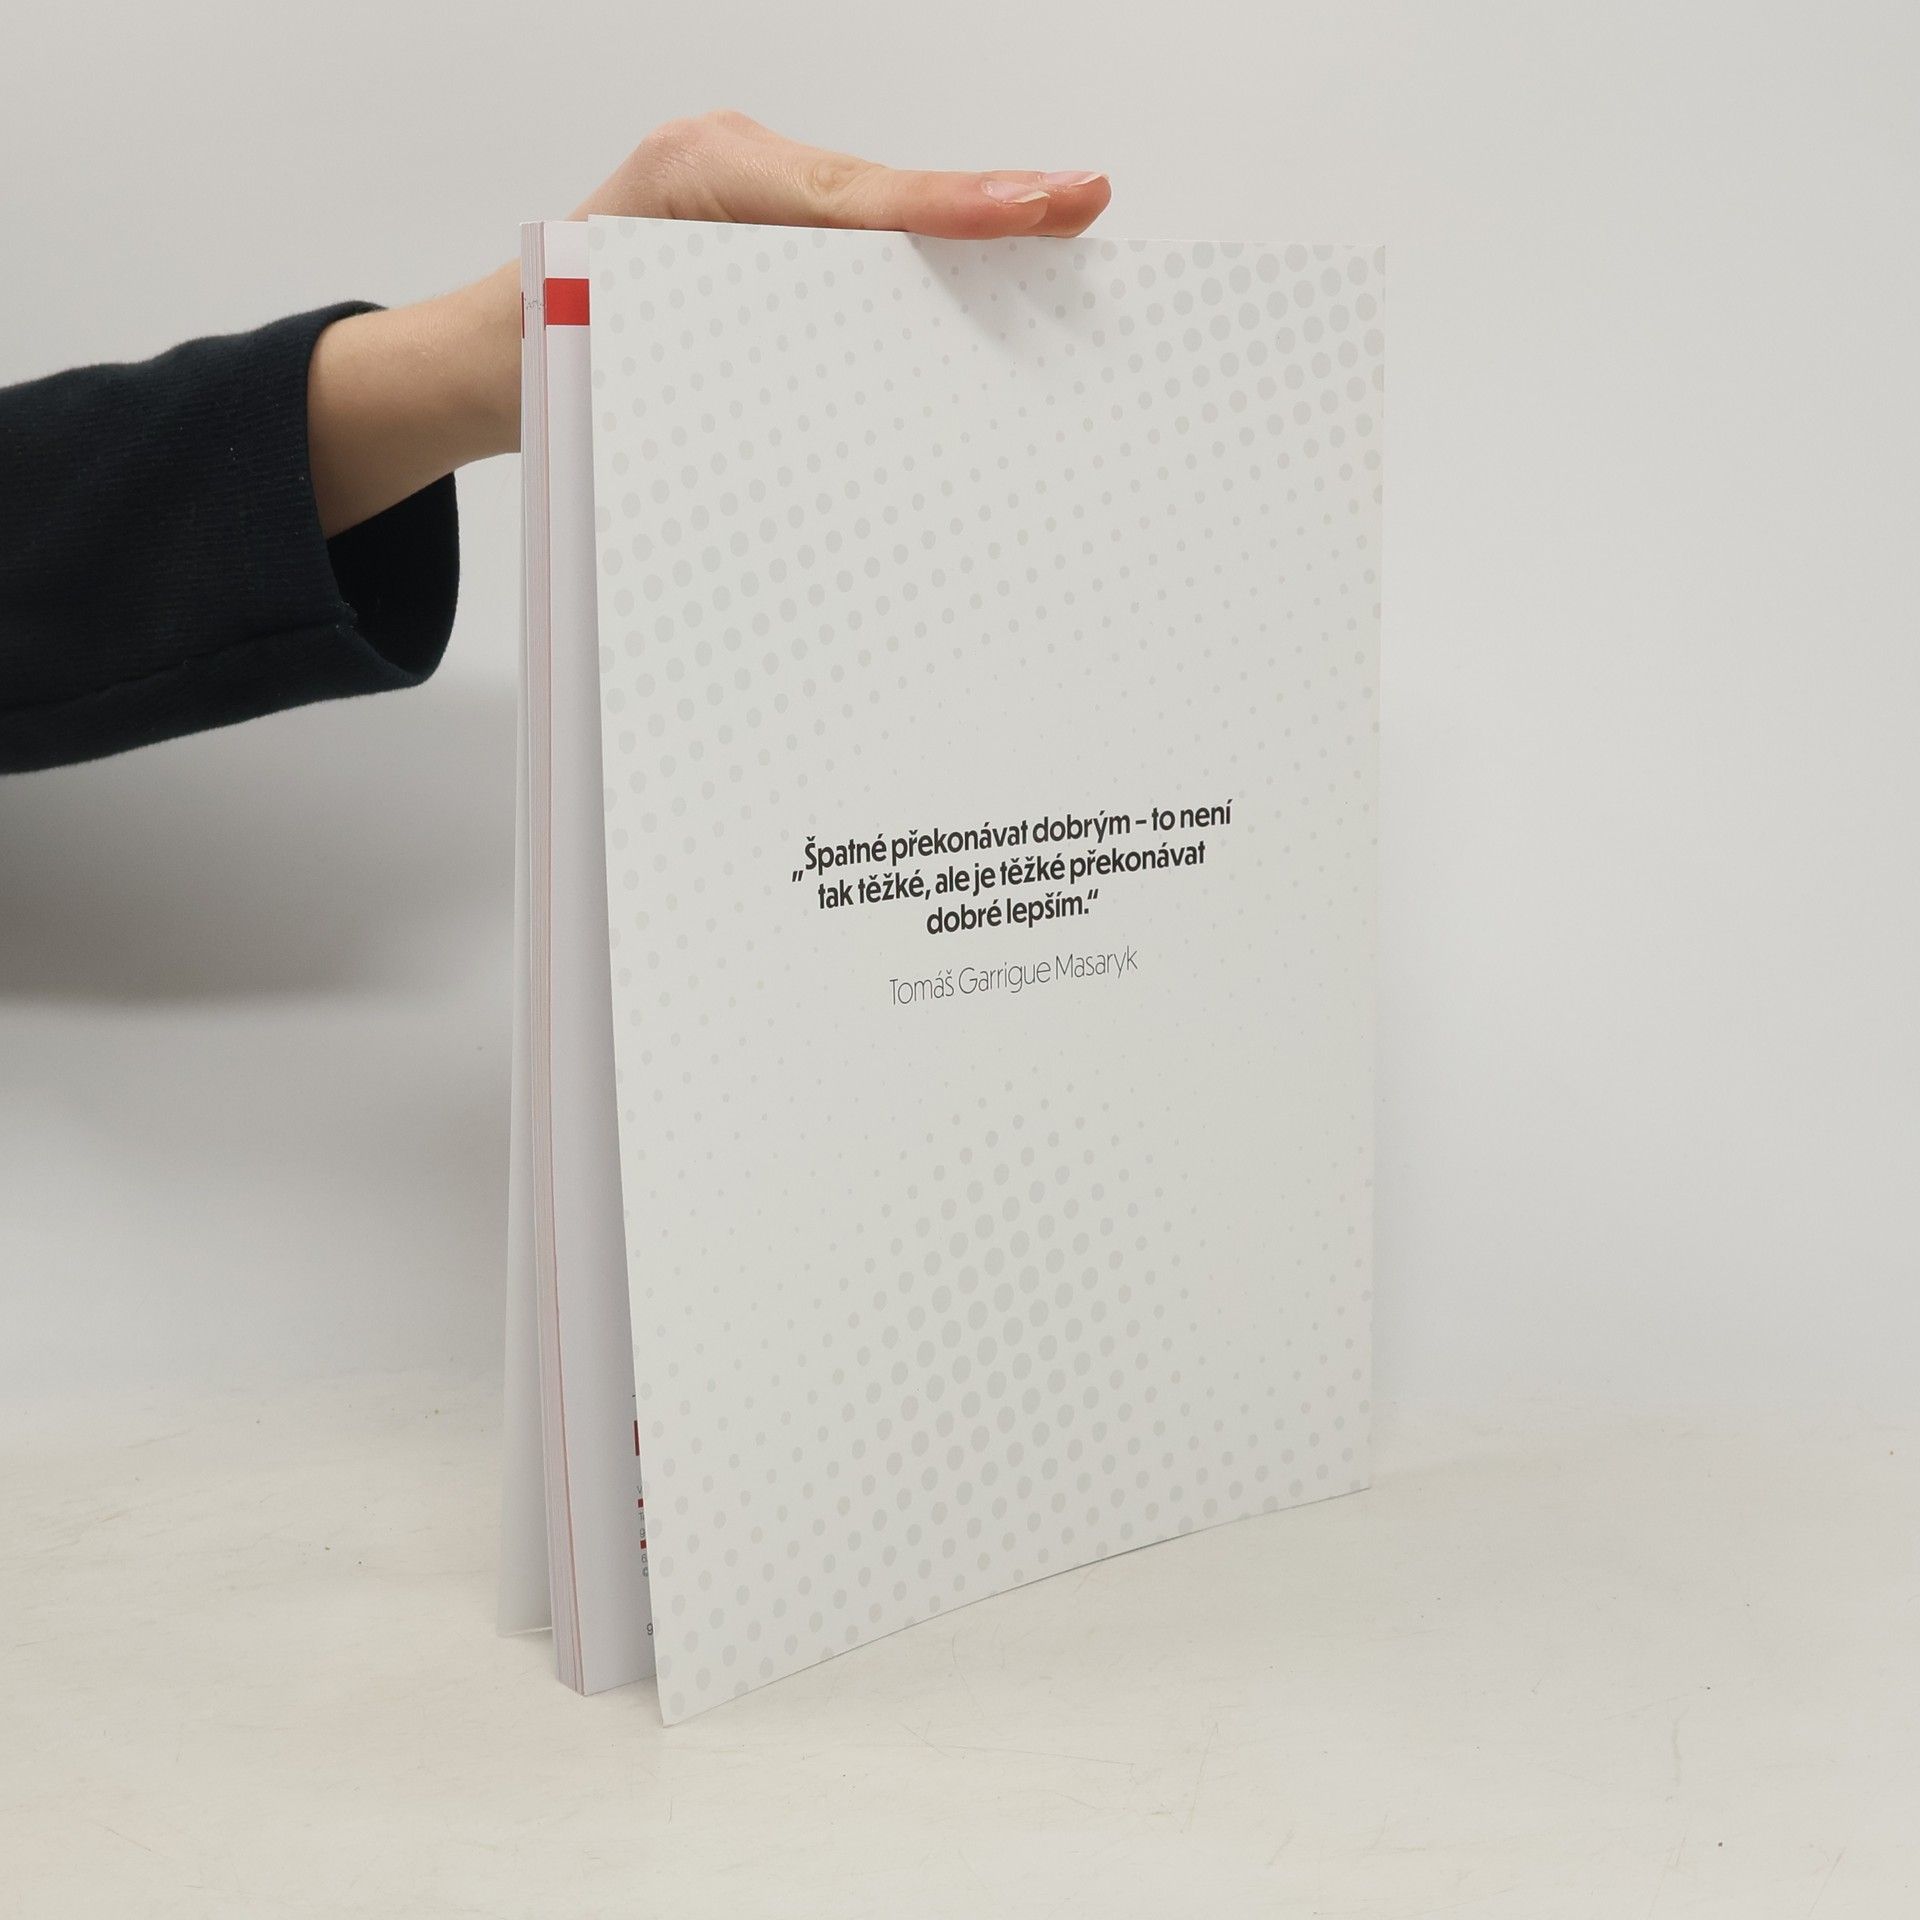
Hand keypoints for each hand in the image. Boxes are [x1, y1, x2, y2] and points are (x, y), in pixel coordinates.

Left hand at [308, 113, 1109, 536]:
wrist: (489, 358)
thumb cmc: (551, 358)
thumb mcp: (641, 358)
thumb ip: (753, 353)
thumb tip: (871, 387)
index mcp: (699, 178)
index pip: (854, 197)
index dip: (952, 207)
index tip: (1037, 205)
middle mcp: (730, 163)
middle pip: (885, 192)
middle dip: (983, 204)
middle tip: (1081, 201)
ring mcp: (747, 187)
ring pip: (876, 213)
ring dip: (956, 233)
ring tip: (1056, 228)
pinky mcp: (761, 225)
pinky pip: (852, 237)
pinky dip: (912, 255)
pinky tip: (980, 278)